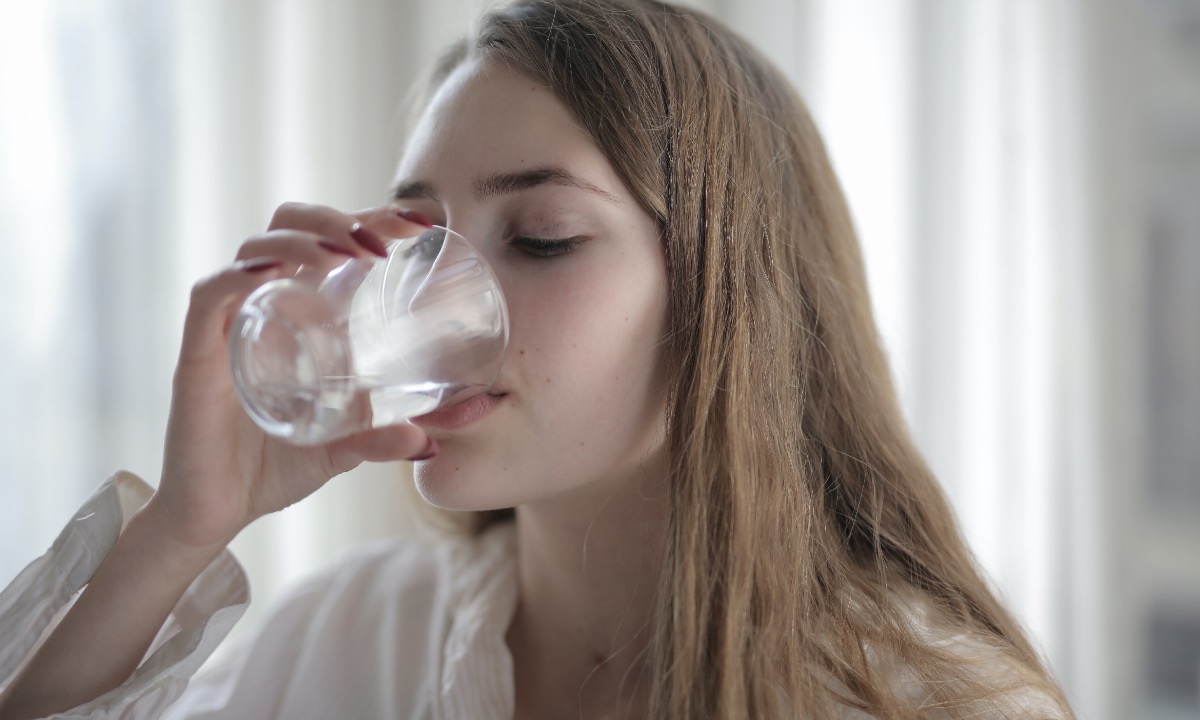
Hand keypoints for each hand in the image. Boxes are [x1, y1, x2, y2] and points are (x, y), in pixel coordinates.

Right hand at [147, 203, 435, 549]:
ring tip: (345, 253)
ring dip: (302, 239)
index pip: (330, 242)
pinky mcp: (196, 354)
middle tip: (382, 241)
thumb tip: (427, 443)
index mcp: (298, 314)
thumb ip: (379, 441)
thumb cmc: (273, 468)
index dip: (371, 220)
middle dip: (336, 218)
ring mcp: (228, 326)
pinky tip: (274, 271)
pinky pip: (210, 296)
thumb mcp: (341, 450)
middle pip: (289, 226)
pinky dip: (239, 275)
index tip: (420, 223)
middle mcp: (262, 306)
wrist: (217, 514)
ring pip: (254, 249)